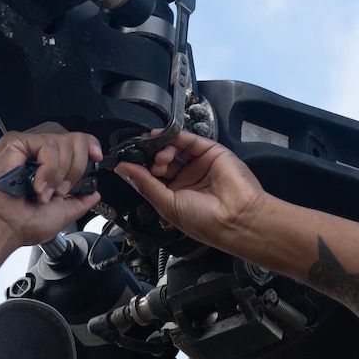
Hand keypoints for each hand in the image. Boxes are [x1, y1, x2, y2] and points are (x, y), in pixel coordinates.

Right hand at [0, 131, 101, 250]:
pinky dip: (48, 168)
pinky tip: (37, 185)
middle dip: (75, 169)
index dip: (90, 148)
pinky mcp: (15, 143)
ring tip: (44, 192)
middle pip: (74, 140)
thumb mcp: (62, 213)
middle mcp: (38, 154)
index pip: (76, 143)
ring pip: (62, 143)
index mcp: (48, 166)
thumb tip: (94, 193)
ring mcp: (27, 147)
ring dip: (58, 174)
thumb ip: (80, 201)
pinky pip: (46, 145)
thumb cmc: (21, 223)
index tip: (97, 160)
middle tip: (60, 191)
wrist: (2, 228)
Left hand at [115, 131, 268, 246]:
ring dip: (161, 148)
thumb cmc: (205, 221)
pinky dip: (174, 136)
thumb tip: (123, 169)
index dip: (140, 169)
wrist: (236, 217)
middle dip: (150, 158)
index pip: (152, 177)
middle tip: (146, 160)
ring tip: (160, 157)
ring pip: (174, 149)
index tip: (127, 162)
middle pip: (162, 160)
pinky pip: (189, 140)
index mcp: (175, 197)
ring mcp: (199, 165)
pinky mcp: (211, 152)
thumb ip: (144, 183)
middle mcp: (187, 180)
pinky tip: (163, 139)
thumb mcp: (166, 204)